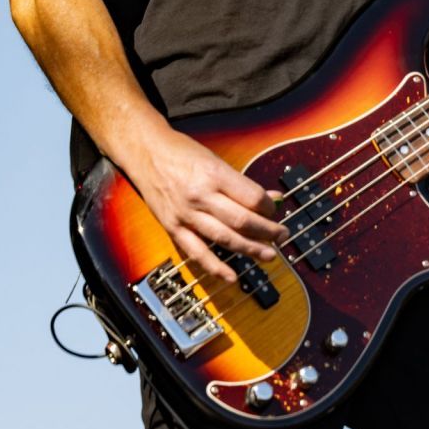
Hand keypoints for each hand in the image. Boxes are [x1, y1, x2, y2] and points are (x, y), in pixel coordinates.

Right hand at [124, 123, 286, 283]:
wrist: (145, 153)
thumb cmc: (182, 152)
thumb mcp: (215, 160)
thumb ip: (242, 183)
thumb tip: (271, 198)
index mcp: (214, 174)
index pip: (251, 197)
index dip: (269, 207)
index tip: (275, 210)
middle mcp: (201, 195)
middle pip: (242, 220)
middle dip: (267, 231)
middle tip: (282, 236)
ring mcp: (186, 214)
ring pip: (224, 238)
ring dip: (250, 249)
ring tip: (269, 255)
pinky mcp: (173, 228)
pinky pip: (196, 252)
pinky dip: (215, 267)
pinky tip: (231, 276)